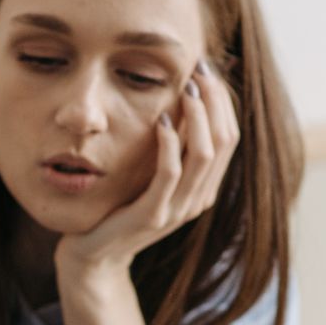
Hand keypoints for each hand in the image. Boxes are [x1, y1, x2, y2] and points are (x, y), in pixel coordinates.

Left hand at [56, 59, 239, 273]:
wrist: (95, 255)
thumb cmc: (120, 208)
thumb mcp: (150, 175)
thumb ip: (170, 148)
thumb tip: (179, 101)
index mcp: (204, 188)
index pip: (230, 137)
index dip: (222, 101)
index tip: (205, 69)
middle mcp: (198, 199)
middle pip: (224, 141)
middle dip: (215, 100)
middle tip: (199, 69)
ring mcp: (178, 209)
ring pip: (204, 154)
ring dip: (198, 115)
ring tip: (185, 87)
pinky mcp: (153, 215)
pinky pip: (170, 173)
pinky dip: (170, 143)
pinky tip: (162, 119)